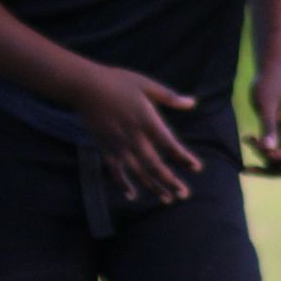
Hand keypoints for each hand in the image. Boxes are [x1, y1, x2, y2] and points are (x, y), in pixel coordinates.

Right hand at [73, 61, 202, 203]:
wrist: (84, 85)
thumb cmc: (117, 81)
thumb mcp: (146, 84)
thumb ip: (169, 97)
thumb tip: (192, 103)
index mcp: (146, 120)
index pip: (170, 145)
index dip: (184, 158)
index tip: (196, 167)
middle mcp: (134, 136)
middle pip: (156, 165)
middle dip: (171, 181)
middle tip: (184, 194)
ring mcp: (118, 144)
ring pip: (138, 172)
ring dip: (153, 187)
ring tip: (167, 199)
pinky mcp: (104, 147)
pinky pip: (115, 171)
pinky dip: (123, 184)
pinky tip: (132, 195)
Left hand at [246, 66, 280, 174]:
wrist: (272, 71)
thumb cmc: (268, 84)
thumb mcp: (266, 105)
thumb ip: (268, 127)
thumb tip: (267, 149)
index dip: (271, 156)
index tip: (255, 142)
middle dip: (267, 168)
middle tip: (247, 163)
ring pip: (280, 162)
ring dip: (263, 159)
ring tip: (247, 139)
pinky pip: (275, 152)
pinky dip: (262, 152)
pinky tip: (248, 138)